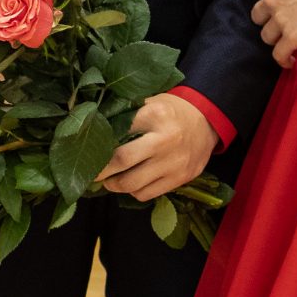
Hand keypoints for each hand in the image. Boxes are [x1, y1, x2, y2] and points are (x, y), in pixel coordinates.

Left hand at [97, 94, 215, 202]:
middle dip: (100, 169)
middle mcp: (164, 140)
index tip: (87, 148)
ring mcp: (173, 162)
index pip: (118, 130)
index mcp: (155, 115)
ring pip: (132, 183)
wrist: (208, 121)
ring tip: (109, 180)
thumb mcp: (151, 102)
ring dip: (114, 184)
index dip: (99, 142)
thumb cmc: (172, 111)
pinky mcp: (180, 178)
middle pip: (122, 160)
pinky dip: (133, 191)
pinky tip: (131, 183)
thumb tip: (94, 129)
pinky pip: (147, 194)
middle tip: (91, 171)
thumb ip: (127, 114)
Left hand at [224, 0, 296, 68]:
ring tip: (290, 41)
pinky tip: (291, 62)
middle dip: (267, 20)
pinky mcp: (291, 37)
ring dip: (277, 39)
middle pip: (256, 15)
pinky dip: (284, 60)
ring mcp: (279, 18)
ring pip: (266, 36)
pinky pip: (279, 55)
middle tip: (282, 23)